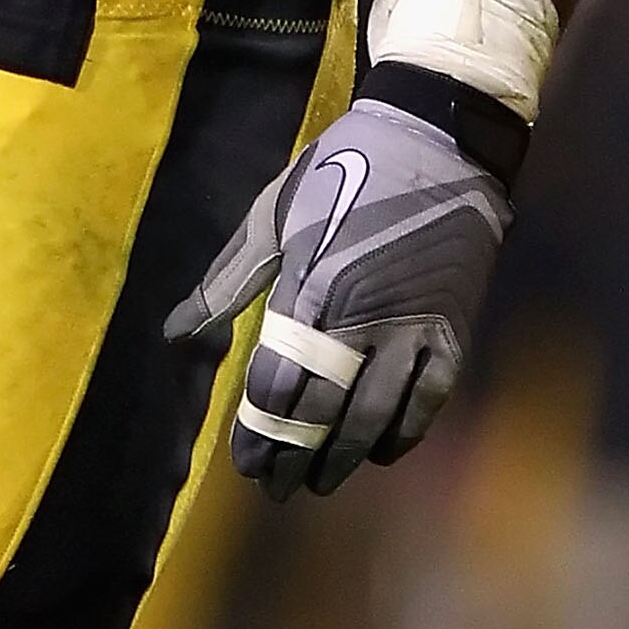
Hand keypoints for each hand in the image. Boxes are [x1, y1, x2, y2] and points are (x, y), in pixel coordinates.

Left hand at [165, 76, 515, 499]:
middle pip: (322, 410)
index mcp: (310, 285)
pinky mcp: (451, 331)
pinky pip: (426, 402)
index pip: (277, 382)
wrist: (436, 140)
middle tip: (275, 488)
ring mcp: (412, 329)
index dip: (259, 430)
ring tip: (320, 483)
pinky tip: (382, 451)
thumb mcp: (277, 211)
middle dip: (294, 455)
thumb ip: (230, 277)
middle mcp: (360, 319)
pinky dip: (403, 434)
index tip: (245, 459)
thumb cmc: (345, 168)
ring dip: (345, 457)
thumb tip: (178, 331)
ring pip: (374, 416)